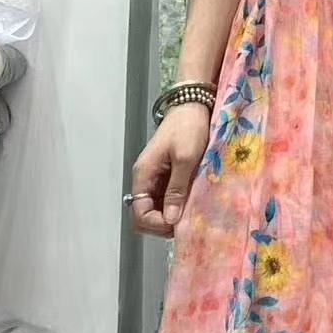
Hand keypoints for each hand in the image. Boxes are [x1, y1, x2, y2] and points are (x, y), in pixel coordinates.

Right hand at [129, 104, 210, 237]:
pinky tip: (191, 207)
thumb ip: (176, 190)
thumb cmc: (188, 129)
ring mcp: (155, 180)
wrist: (192, 107)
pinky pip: (167, 201)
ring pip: (157, 210)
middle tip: (187, 224)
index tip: (178, 225)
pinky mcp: (167, 178)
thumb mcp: (185, 159)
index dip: (157, 225)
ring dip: (171, 218)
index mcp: (143, 175)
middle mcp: (145, 181)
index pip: (139, 214)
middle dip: (163, 225)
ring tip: (191, 217)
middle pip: (145, 216)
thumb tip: (170, 219)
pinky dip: (177, 208)